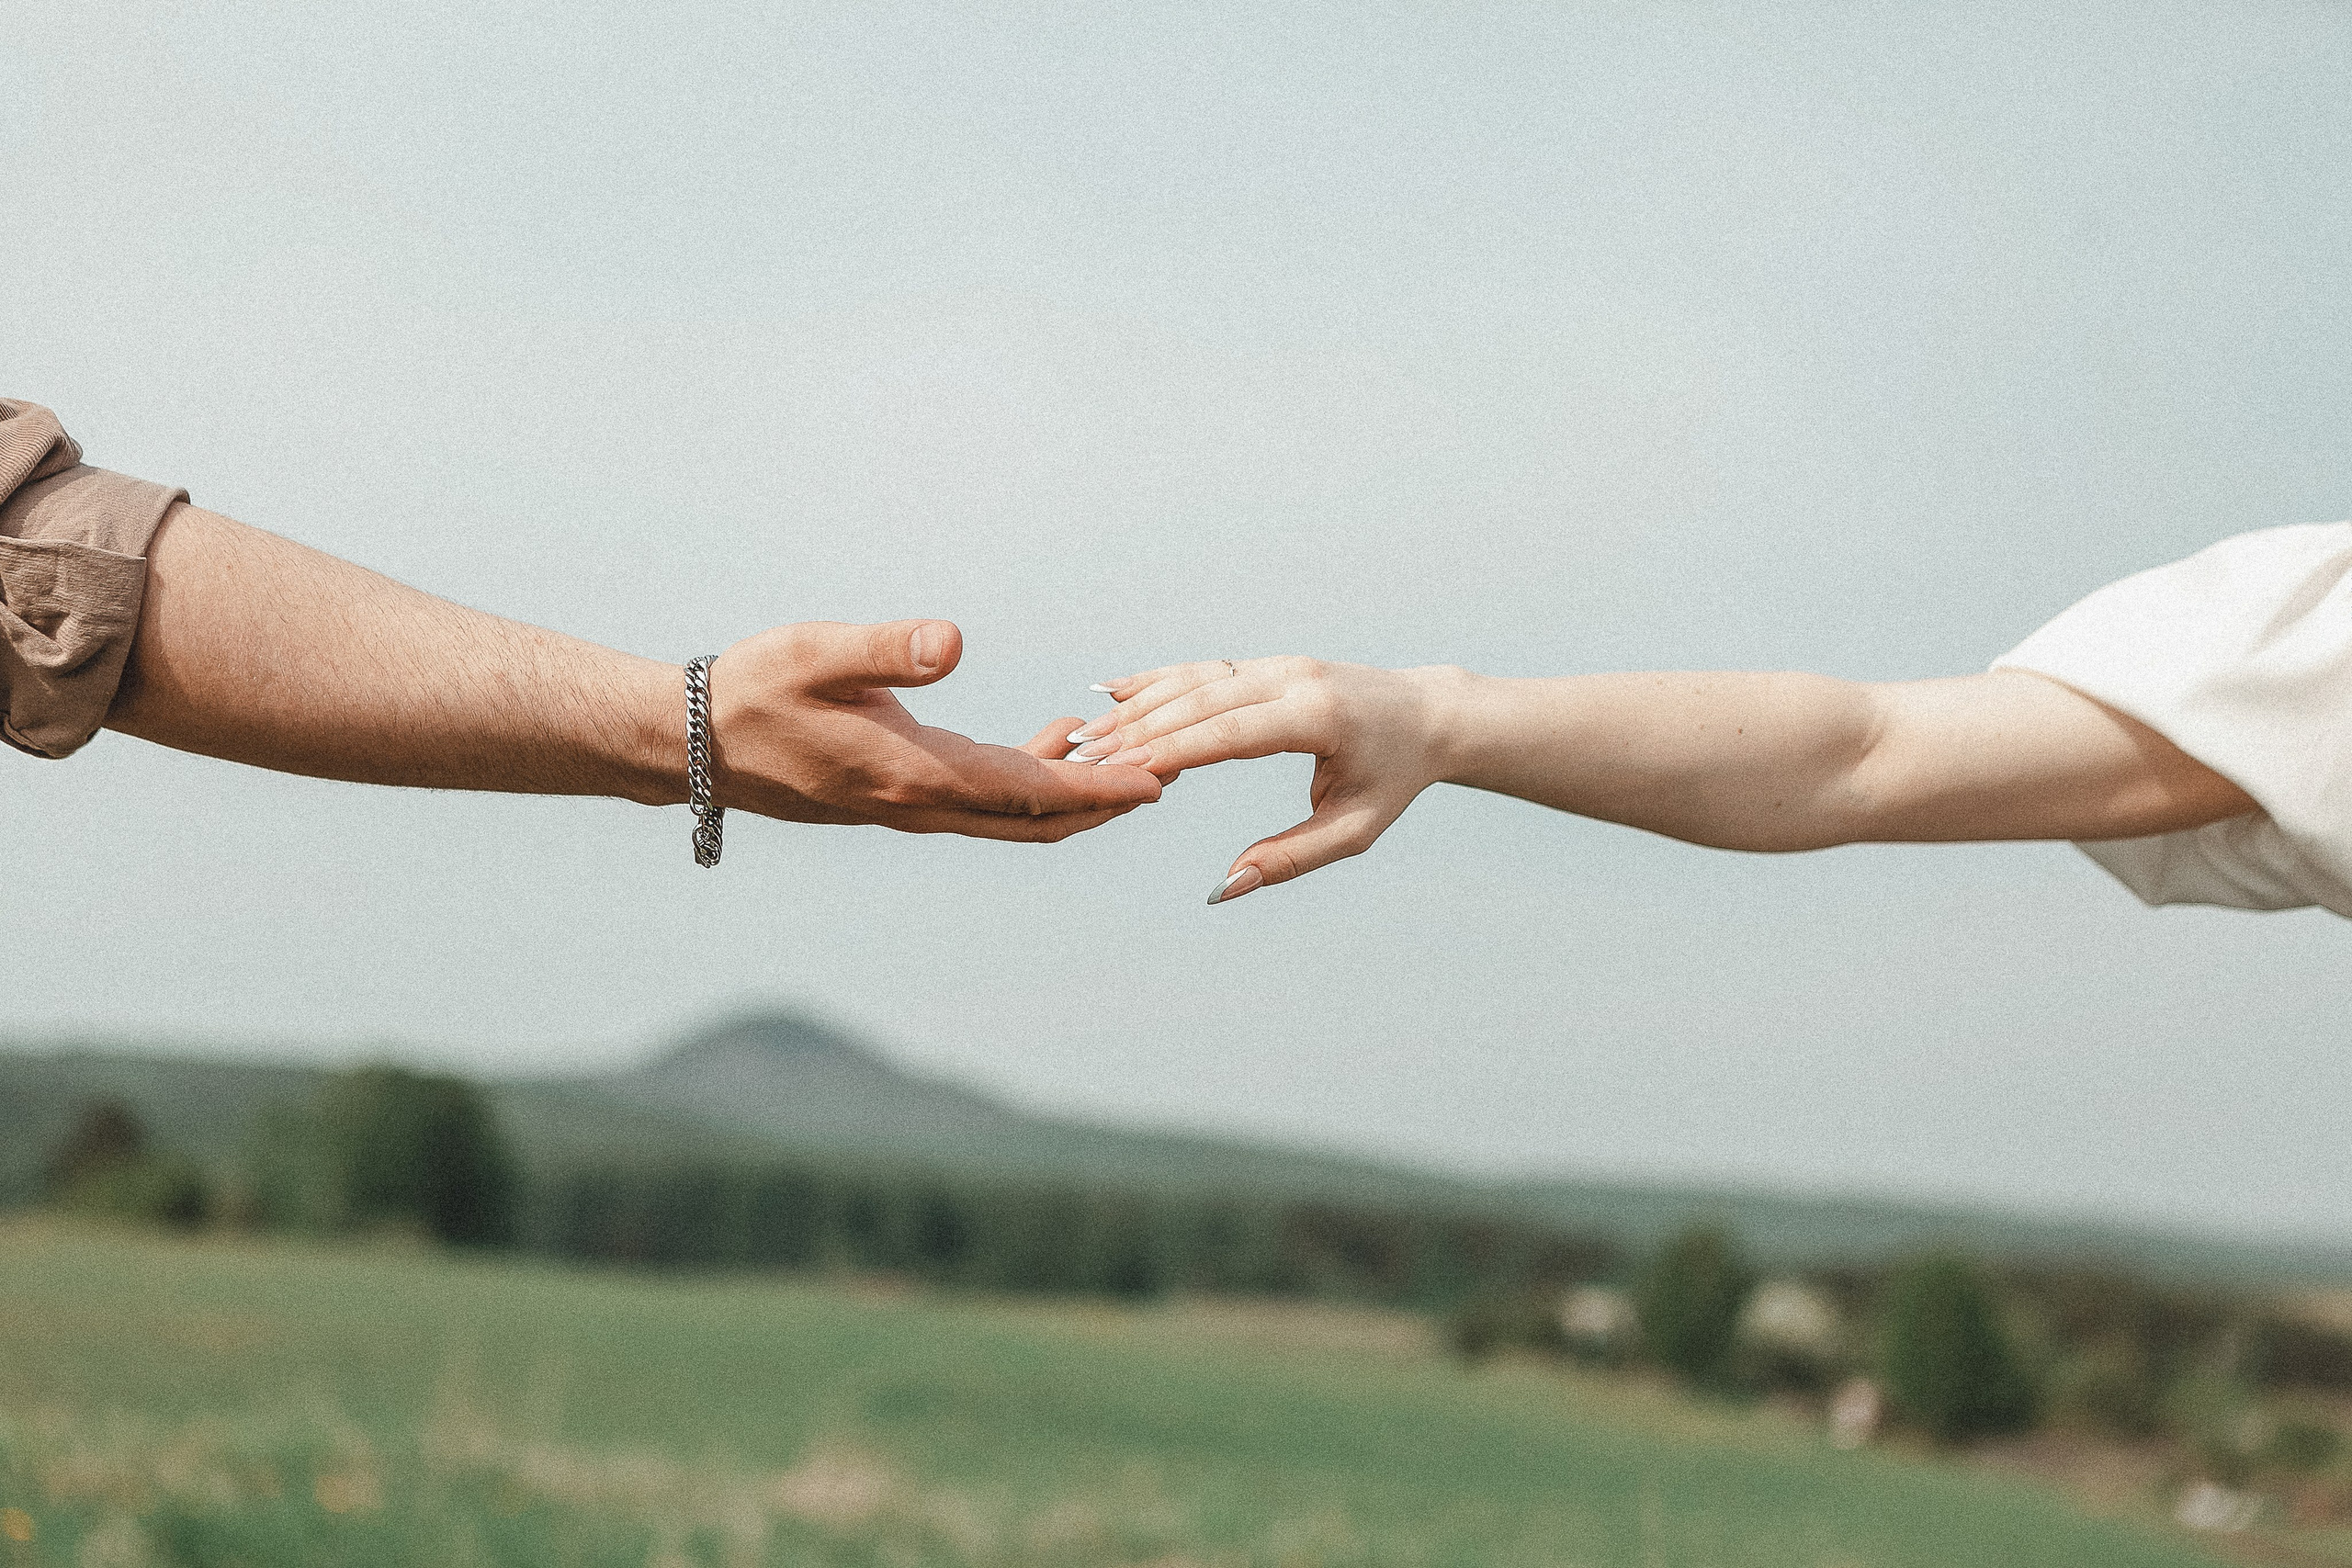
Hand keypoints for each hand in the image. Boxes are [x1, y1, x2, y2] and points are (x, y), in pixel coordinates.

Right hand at [711, 619, 1161, 840]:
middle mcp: (919, 804)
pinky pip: (985, 798)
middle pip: (1036, 818)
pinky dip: (1033, 775)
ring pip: (1014, 813)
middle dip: (1106, 800)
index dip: (1098, 789)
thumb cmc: (751, 693)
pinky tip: (1055, 733)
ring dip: (1076, 790)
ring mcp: (910, 806)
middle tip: (1172, 770)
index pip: (1028, 793)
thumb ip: (886, 648)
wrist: (690, 746)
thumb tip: (952, 640)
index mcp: (913, 775)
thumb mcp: (816, 654)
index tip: (1158, 780)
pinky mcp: (900, 795)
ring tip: (1132, 752)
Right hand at [1070, 657, 1465, 897]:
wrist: (1428, 716)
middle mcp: (1293, 678)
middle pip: (1200, 700)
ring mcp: (1279, 663)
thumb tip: (1223, 887)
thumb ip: (1290, 859)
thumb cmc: (1392, 779)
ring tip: (1083, 734)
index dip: (1171, 751)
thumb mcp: (1354, 830)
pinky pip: (1205, 669)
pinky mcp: (1269, 663)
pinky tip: (1113, 691)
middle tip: (1081, 758)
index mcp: (1316, 717)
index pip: (1229, 732)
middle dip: (1137, 731)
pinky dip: (1158, 680)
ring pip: (1196, 679)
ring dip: (1137, 705)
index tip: (1118, 772)